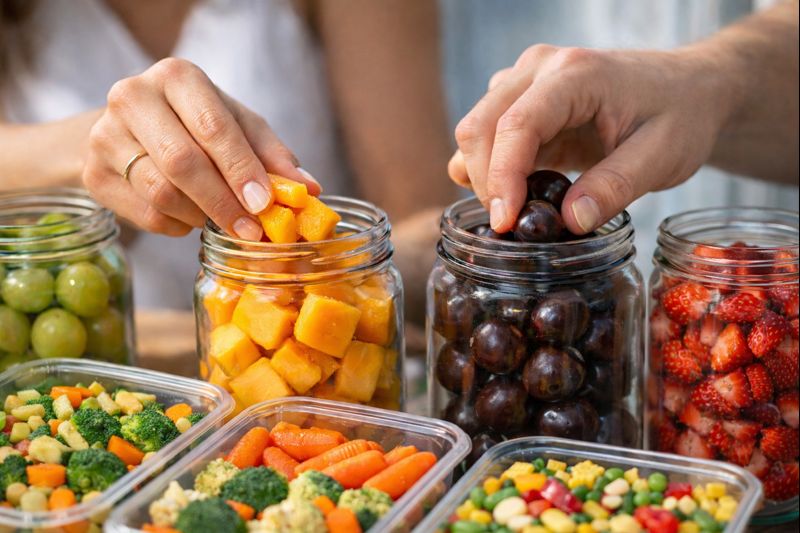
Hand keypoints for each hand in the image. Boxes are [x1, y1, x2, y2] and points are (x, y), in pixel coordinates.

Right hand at [83, 58, 320, 238]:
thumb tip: (308, 189)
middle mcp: (133, 97)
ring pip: (162, 193)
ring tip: (223, 219)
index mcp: (177, 76)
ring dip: (202, 216)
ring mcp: (105, 135)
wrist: (131, 131)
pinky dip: (179, 226)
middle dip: (223, 202)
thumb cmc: (196, 125)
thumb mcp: (239, 128)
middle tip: (251, 231)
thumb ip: (272, 155)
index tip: (265, 203)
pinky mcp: (93, 174)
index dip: (241, 170)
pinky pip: (147, 215)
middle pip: (182, 163)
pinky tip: (191, 217)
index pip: (213, 127)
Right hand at [448, 44, 735, 233]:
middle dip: (486, 183)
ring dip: (485, 177)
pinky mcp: (522, 102)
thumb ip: (615, 187)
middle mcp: (539, 69)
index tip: (505, 223)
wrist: (688, 89)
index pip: (517, 125)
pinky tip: (520, 192)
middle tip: (512, 227)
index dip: (502, 178)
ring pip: (476, 132)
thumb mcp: (662, 156)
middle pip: (480, 126)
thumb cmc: (681, 114)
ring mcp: (525, 82)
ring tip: (522, 211)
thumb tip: (569, 222)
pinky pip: (486, 137)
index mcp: (575, 74)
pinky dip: (491, 170)